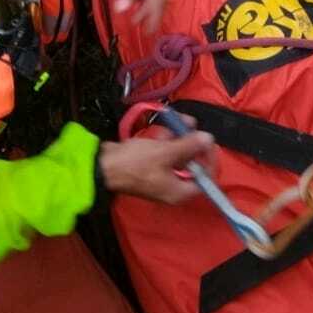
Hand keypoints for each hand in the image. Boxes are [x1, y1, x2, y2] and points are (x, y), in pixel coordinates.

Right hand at [98, 127, 215, 204]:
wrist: (104, 165)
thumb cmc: (135, 163)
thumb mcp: (164, 153)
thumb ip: (188, 146)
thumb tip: (209, 139)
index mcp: (180, 191)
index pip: (206, 178)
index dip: (209, 158)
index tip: (206, 140)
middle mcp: (173, 186)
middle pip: (191, 163)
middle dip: (190, 141)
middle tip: (188, 123)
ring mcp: (161, 176)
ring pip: (177, 154)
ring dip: (177, 137)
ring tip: (173, 121)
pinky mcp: (150, 166)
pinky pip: (164, 153)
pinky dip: (164, 141)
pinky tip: (160, 129)